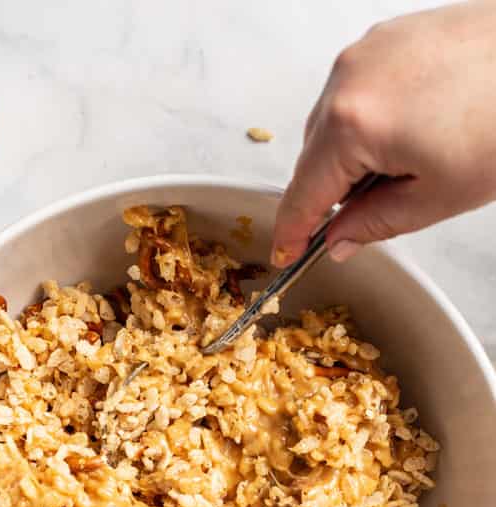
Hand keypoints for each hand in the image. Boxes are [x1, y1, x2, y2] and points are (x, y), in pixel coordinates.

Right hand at [271, 1, 495, 265]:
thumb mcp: (438, 197)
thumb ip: (375, 224)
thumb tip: (340, 239)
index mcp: (352, 122)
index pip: (304, 193)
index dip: (293, 231)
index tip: (287, 252)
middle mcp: (348, 77)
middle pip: (314, 155)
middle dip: (335, 189)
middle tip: (376, 210)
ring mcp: (367, 51)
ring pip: (333, 122)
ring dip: (355, 153)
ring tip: (412, 161)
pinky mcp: (388, 36)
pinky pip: (357, 91)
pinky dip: (371, 120)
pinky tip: (416, 129)